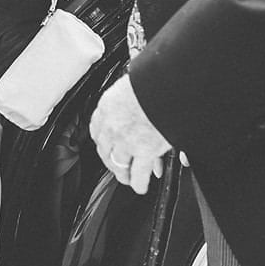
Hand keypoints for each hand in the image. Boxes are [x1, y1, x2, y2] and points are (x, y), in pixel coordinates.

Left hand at [89, 74, 171, 194]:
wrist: (167, 82)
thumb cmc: (154, 78)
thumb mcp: (133, 84)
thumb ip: (130, 96)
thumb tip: (136, 89)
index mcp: (108, 106)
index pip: (97, 129)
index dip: (102, 140)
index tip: (106, 145)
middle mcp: (112, 125)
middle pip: (105, 150)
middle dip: (110, 161)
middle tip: (116, 167)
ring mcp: (126, 140)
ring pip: (118, 164)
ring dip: (123, 174)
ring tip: (127, 179)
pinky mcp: (144, 150)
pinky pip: (138, 173)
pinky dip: (139, 183)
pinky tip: (140, 187)